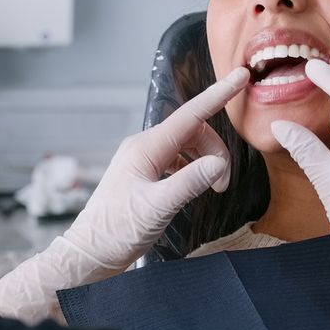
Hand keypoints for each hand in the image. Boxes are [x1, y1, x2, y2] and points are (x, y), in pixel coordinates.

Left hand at [0, 68, 249, 322]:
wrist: (89, 253)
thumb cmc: (116, 232)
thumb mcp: (157, 208)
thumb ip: (189, 183)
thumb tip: (218, 164)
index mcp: (145, 149)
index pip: (190, 115)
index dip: (218, 95)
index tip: (241, 76)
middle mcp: (143, 148)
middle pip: (193, 132)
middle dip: (215, 151)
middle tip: (222, 185)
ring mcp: (143, 160)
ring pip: (187, 146)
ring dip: (206, 162)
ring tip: (212, 190)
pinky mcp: (144, 174)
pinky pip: (177, 160)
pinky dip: (193, 170)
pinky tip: (193, 189)